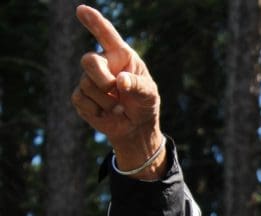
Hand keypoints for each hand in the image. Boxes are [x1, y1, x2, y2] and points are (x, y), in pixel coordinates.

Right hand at [71, 4, 163, 177]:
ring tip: (118, 106)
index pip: (106, 34)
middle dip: (102, 79)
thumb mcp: (149, 94)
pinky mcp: (80, 97)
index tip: (81, 10)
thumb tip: (120, 81)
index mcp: (121, 56)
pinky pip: (81, 99)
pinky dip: (97, 110)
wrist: (135, 128)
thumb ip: (138, 85)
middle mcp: (103, 63)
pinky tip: (107, 113)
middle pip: (88, 60)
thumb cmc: (144, 104)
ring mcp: (88, 79)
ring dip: (106, 100)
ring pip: (86, 84)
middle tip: (116, 90)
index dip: (93, 21)